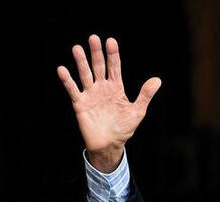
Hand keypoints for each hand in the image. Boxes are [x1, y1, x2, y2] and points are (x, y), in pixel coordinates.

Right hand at [57, 34, 161, 172]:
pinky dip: (68, 81)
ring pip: (85, 75)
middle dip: (96, 53)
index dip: (113, 55)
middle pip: (98, 66)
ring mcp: (91, 94)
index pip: (114, 67)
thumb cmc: (124, 128)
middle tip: (93, 38)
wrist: (109, 144)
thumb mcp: (137, 111)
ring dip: (81, 62)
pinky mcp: (80, 104)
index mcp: (116, 87)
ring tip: (77, 48)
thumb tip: (158, 80)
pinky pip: (73, 90)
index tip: (111, 42)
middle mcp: (102, 88)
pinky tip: (62, 70)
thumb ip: (145, 95)